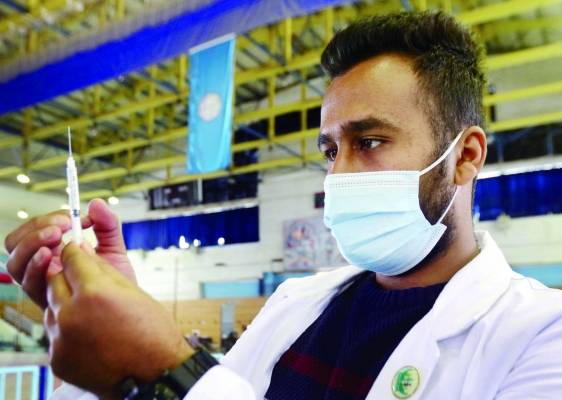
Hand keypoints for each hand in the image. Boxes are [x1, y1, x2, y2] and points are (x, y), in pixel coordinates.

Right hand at [4, 198, 135, 308]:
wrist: (128, 310)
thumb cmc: (117, 281)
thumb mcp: (114, 248)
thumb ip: (107, 225)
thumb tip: (96, 203)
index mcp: (53, 252)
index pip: (32, 231)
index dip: (46, 219)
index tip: (72, 216)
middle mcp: (41, 268)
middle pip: (15, 244)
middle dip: (35, 228)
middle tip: (61, 225)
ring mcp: (42, 284)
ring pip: (14, 263)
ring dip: (32, 244)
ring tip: (56, 237)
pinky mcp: (48, 301)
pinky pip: (29, 284)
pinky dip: (35, 267)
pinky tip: (53, 258)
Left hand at [46, 242, 192, 398]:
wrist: (154, 375)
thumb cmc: (152, 332)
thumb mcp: (133, 291)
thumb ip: (103, 269)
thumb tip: (83, 250)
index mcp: (94, 292)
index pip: (71, 258)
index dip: (76, 251)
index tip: (78, 249)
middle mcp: (72, 314)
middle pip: (54, 280)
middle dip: (68, 275)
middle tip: (84, 280)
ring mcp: (61, 338)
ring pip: (51, 307)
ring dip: (66, 303)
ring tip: (91, 311)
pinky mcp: (58, 358)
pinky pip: (56, 333)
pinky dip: (68, 329)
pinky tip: (90, 333)